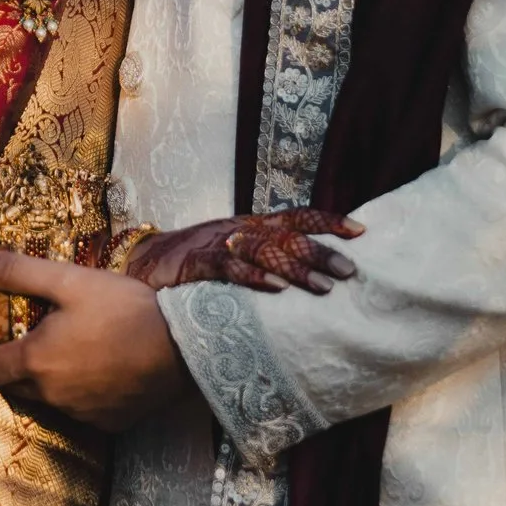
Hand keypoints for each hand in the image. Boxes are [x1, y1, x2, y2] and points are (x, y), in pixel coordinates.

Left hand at [0, 250, 187, 431]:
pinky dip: (83, 394)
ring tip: (75, 347)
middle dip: (18, 365)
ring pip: (49, 400)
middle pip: (15, 386)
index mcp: (35, 361)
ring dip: (52, 380)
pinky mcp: (109, 423)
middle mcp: (52, 396)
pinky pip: (82, 410)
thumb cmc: (124, 308)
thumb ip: (17, 273)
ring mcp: (82, 414)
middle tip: (38, 335)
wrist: (185, 345)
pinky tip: (102, 368)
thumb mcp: (69, 280)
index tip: (0, 335)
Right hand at [126, 209, 362, 293]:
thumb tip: (315, 274)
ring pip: (264, 250)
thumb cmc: (198, 261)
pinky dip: (252, 277)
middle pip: (286, 235)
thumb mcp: (238, 252)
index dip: (327, 221)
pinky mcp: (197, 262)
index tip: (360, 232)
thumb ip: (269, 257)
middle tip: (349, 272)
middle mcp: (240, 230)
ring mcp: (218, 244)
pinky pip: (229, 267)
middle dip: (320, 251)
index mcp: (253, 225)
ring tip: (323, 287)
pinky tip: (275, 289)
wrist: (144, 262)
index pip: (296, 217)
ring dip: (295, 268)